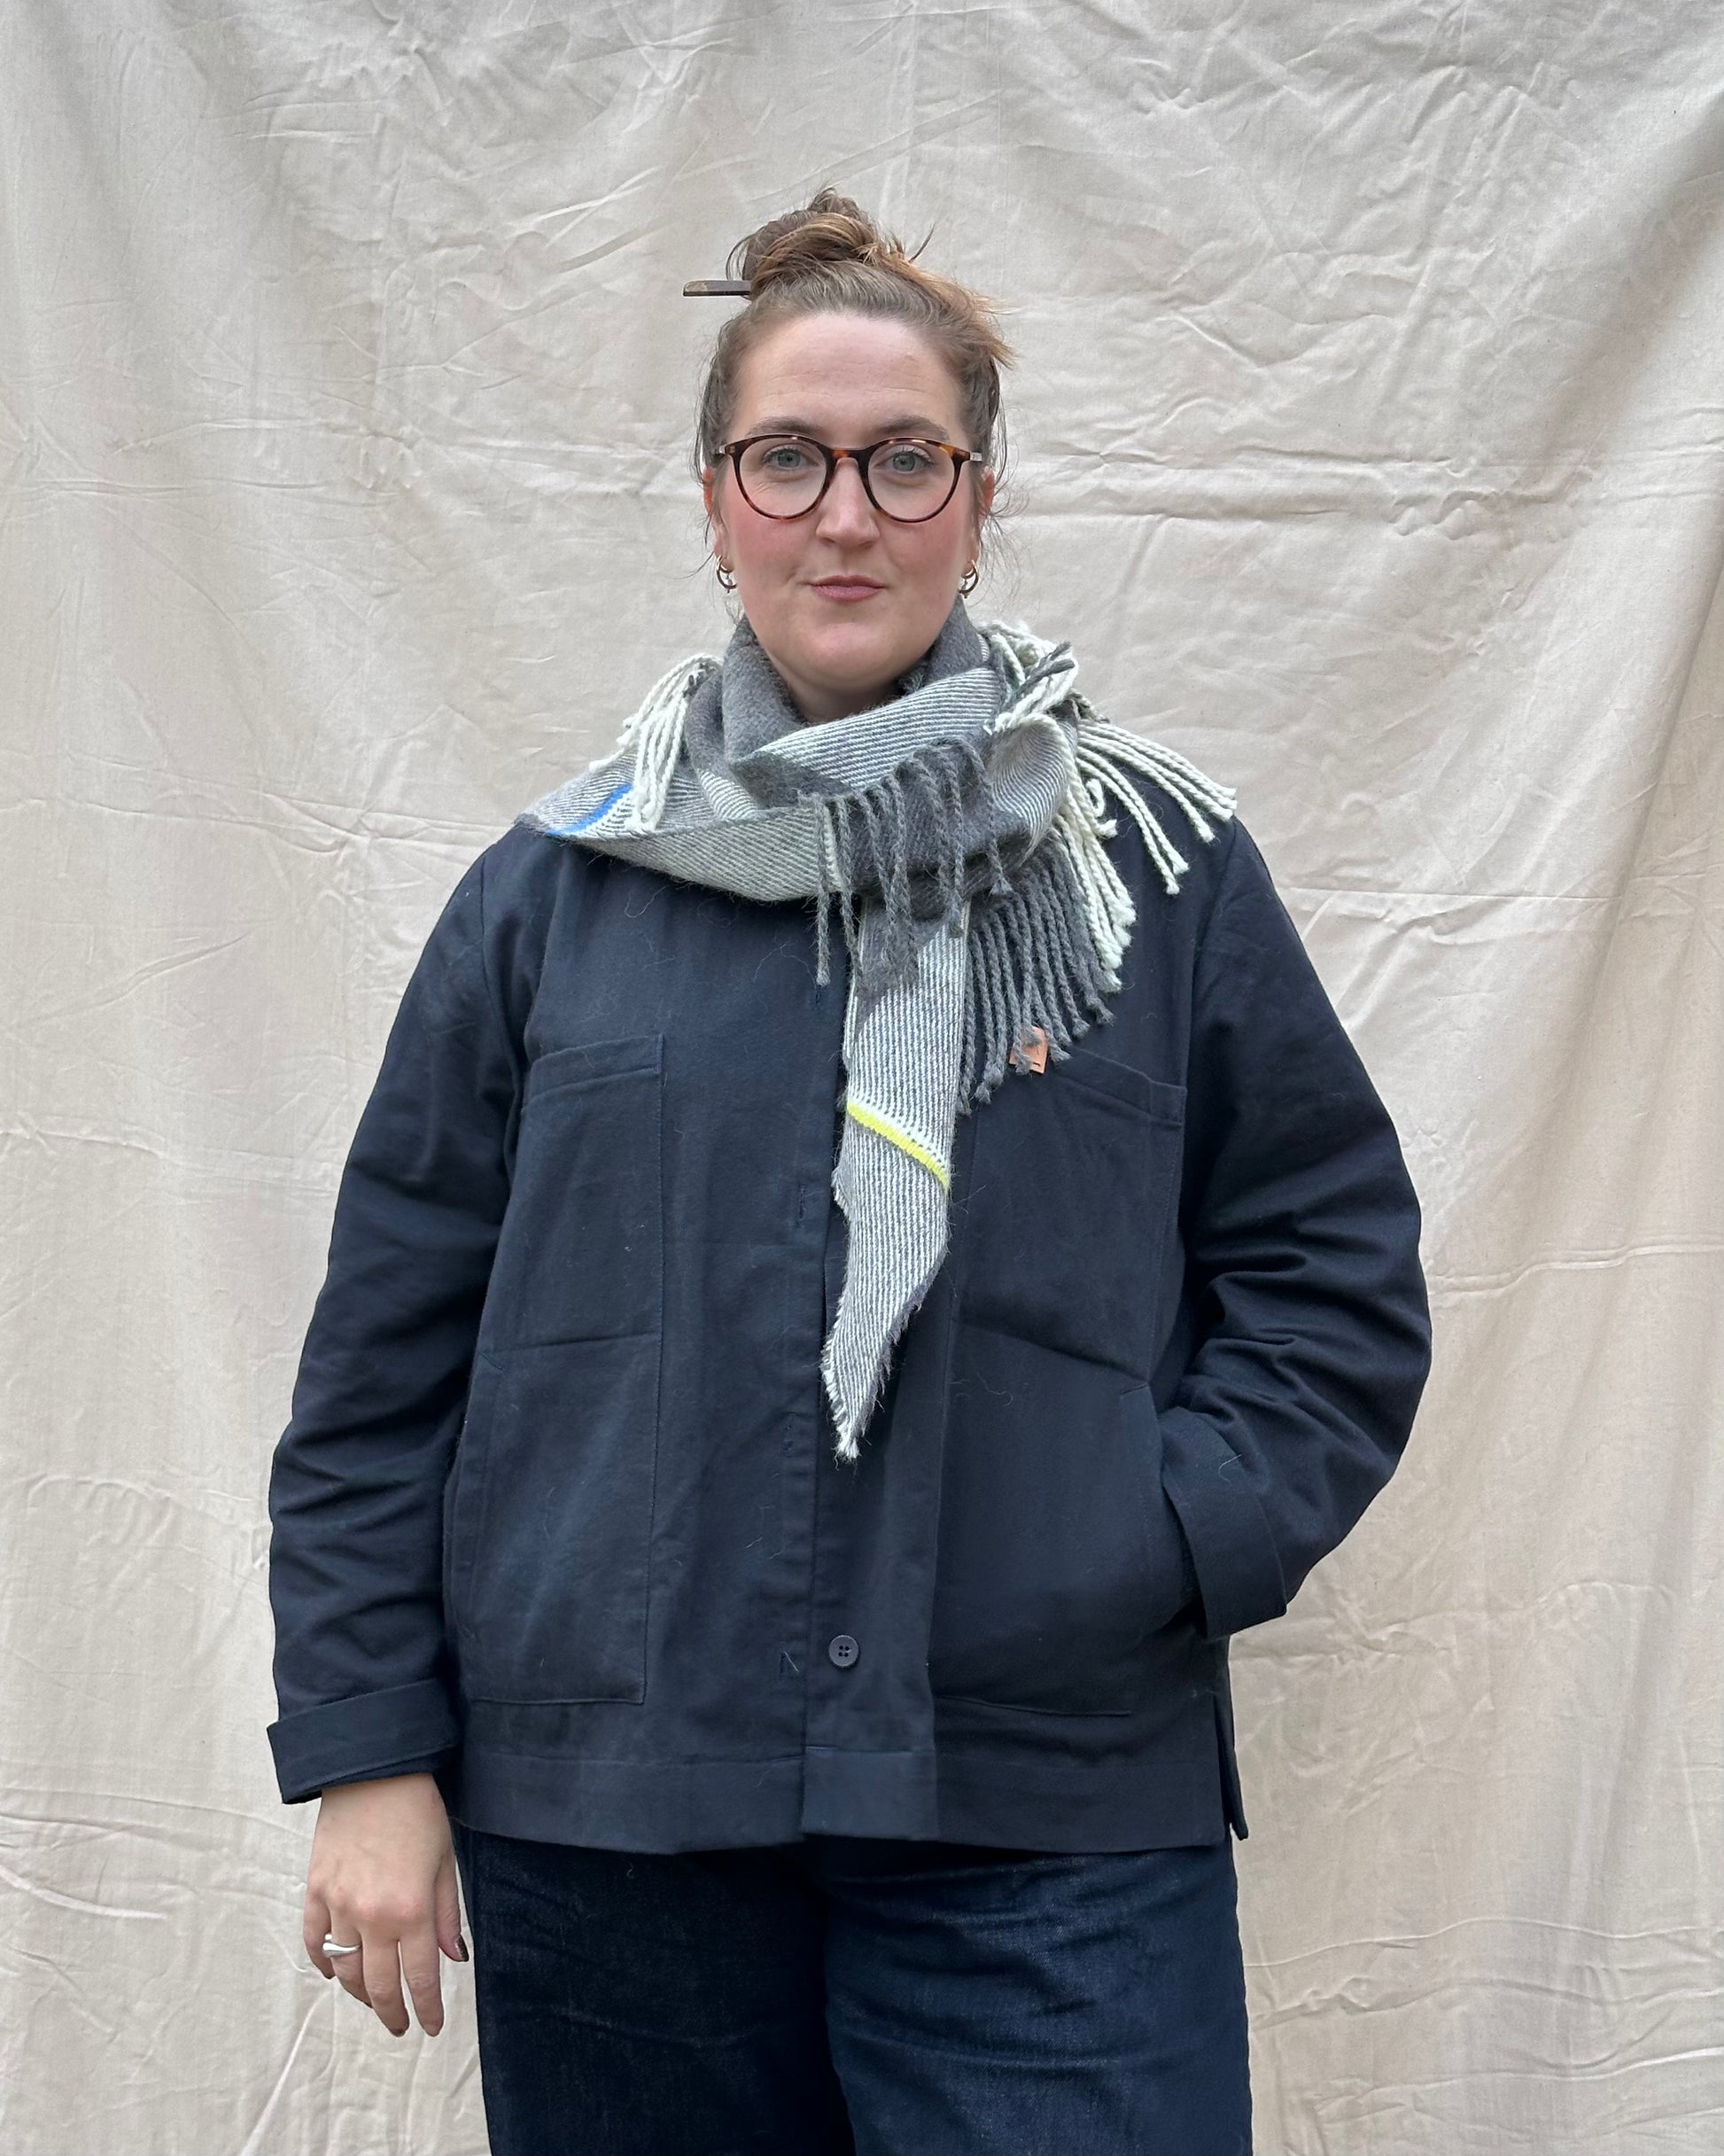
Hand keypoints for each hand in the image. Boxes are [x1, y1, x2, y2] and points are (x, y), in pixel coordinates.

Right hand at [303, 1772, 465, 2036]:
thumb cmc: (418, 1812)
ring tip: (374, 2001)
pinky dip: (323, 1963)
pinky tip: (334, 1973)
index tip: (432, 2028)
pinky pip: (313, 1941)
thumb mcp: (445, 1861)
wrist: (373, 1772)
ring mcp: (339, 1905)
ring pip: (345, 1971)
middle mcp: (373, 1916)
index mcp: (412, 1910)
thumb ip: (447, 1914)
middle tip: (400, 2026)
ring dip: (359, 1994)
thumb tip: (452, 1959)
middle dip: (392, 2013)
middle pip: (378, 1986)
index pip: (420, 1978)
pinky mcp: (315, 1891)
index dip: (426, 2009)